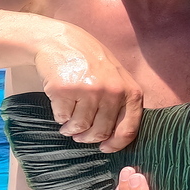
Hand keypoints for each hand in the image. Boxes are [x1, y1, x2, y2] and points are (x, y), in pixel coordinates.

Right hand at [34, 26, 144, 152]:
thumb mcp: (117, 78)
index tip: (105, 148)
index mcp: (130, 91)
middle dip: (88, 138)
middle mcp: (112, 91)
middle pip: (101, 132)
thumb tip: (118, 138)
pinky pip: (62, 117)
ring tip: (67, 123)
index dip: (116, 144)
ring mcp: (89, 91)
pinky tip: (60, 104)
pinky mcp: (65, 90)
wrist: (60, 41)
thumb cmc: (91, 62)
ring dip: (71, 130)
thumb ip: (121, 103)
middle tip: (79, 136)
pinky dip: (59, 116)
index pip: (128, 129)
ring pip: (80, 127)